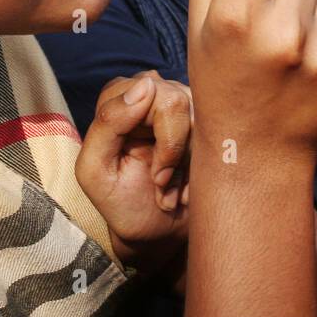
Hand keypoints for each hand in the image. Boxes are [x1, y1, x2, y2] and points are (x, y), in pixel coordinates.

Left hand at [76, 72, 191, 269]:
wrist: (156, 233)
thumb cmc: (121, 202)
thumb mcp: (95, 170)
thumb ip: (108, 123)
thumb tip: (145, 84)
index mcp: (119, 96)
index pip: (149, 94)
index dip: (164, 142)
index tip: (156, 177)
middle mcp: (152, 91)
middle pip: (179, 102)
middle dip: (177, 153)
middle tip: (163, 183)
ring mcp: (183, 101)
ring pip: (202, 120)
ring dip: (191, 164)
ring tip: (173, 186)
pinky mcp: (207, 119)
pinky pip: (221, 131)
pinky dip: (207, 164)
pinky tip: (190, 181)